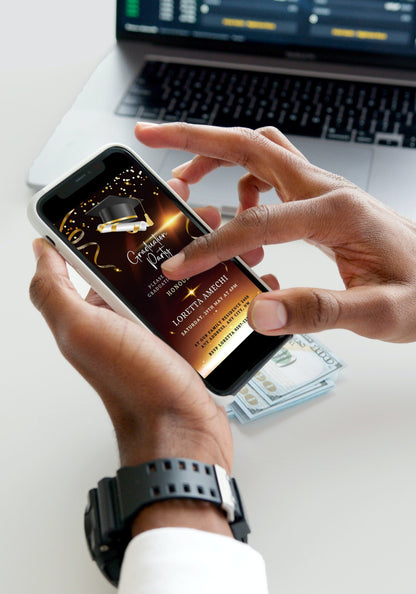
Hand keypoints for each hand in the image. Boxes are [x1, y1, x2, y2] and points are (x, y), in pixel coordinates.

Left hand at [29, 190, 232, 535]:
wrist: (181, 432)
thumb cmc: (134, 386)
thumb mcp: (83, 331)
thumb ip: (54, 291)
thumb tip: (39, 250)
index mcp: (94, 308)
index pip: (102, 252)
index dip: (121, 223)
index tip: (145, 199)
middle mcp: (121, 316)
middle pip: (143, 260)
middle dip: (168, 231)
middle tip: (195, 214)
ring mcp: (154, 328)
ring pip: (173, 277)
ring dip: (195, 254)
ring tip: (218, 237)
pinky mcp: (182, 338)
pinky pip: (193, 300)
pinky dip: (208, 282)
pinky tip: (226, 269)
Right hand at [135, 122, 415, 342]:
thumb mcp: (377, 313)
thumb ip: (318, 312)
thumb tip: (259, 312)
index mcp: (336, 213)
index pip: (257, 222)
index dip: (212, 245)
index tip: (180, 265)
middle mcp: (325, 190)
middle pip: (249, 146)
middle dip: (194, 139)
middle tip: (150, 137)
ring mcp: (321, 190)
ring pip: (257, 152)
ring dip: (214, 155)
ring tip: (183, 182)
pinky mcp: (318, 201)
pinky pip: (270, 175)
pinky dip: (240, 182)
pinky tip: (236, 214)